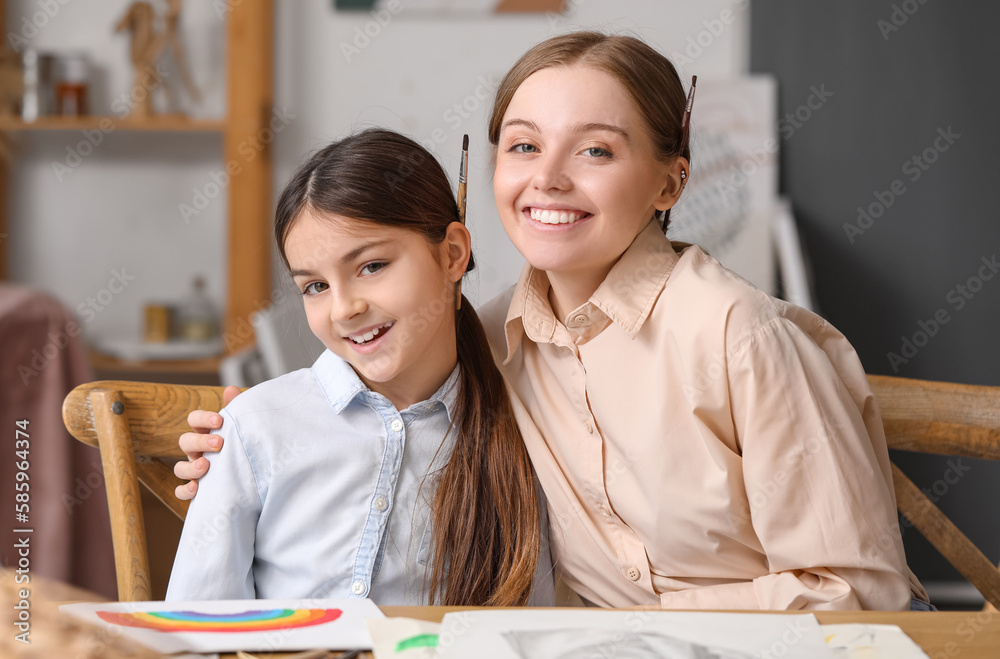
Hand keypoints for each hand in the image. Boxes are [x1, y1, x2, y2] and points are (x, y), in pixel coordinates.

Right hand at [174, 385, 240, 499]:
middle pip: (185, 441)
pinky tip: (197, 488)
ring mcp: (195, 470)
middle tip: (219, 443)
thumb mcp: (243, 426)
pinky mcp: (198, 489)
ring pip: (179, 468)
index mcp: (206, 432)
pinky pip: (181, 491)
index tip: (219, 420)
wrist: (257, 475)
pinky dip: (185, 490)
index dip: (202, 418)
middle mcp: (197, 450)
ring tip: (206, 465)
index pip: (194, 419)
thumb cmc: (246, 444)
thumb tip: (231, 389)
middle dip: (200, 441)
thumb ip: (236, 408)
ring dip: (190, 467)